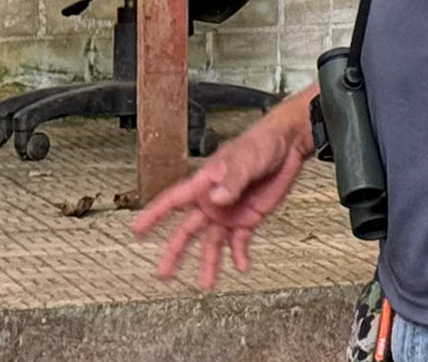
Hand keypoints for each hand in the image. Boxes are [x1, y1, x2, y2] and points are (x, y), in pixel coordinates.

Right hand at [131, 93, 313, 289]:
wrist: (290, 144)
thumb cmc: (263, 142)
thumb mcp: (246, 158)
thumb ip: (232, 180)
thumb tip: (216, 199)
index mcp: (206, 183)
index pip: (174, 200)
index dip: (154, 215)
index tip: (136, 229)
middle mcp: (213, 201)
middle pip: (188, 230)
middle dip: (175, 252)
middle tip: (164, 274)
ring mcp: (230, 212)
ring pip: (212, 243)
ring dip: (209, 262)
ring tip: (206, 284)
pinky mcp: (249, 218)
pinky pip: (239, 242)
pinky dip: (240, 255)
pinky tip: (242, 266)